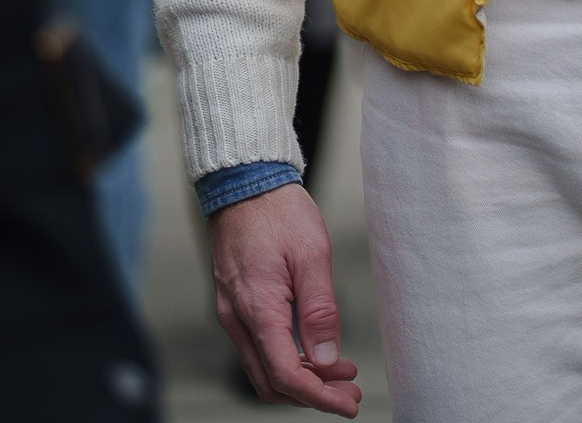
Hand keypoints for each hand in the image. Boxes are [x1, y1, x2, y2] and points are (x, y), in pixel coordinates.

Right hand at [209, 183, 360, 413]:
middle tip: (349, 392)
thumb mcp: (311, 254)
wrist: (244, 181)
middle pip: (271, 381)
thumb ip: (320, 310)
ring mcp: (232, 312)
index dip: (319, 397)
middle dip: (312, 394)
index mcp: (257, 308)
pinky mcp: (234, 302)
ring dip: (301, 378)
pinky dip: (286, 357)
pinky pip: (257, 346)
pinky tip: (313, 348)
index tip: (348, 403)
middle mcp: (237, 318)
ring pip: (263, 367)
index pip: (286, 375)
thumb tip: (328, 358)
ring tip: (339, 371)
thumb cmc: (278, 210)